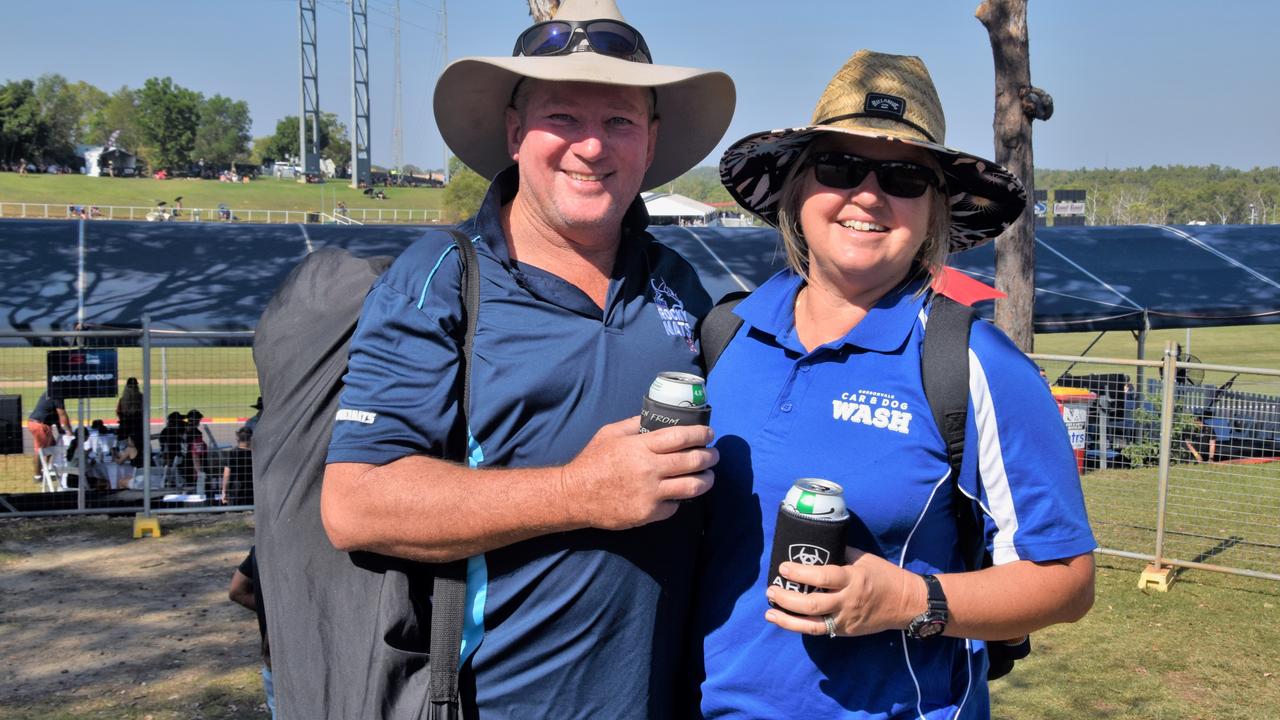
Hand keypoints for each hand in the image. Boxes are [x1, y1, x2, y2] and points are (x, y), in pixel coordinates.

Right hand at [560, 416, 716, 530]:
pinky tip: (679, 493)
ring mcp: (650, 493)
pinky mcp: (648, 513)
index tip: (709, 434)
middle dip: (710, 457)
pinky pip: (675, 506)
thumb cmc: (591, 462)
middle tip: (714, 455)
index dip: (700, 434)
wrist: (574, 496)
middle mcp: (649, 469)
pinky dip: (679, 499)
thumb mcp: (609, 433)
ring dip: (706, 480)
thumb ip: (633, 424)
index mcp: (640, 446)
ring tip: (708, 476)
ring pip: (692, 487)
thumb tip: (654, 417)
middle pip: (692, 461)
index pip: (681, 436)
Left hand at [763, 548, 921, 637]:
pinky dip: (802, 626)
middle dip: (787, 599)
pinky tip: (787, 620)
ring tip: (770, 612)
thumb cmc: (884, 576)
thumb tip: (816, 546)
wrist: (906, 603)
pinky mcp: (847, 631)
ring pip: (813, 625)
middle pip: (813, 605)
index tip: (783, 567)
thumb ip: (840, 553)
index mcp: (852, 579)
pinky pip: (821, 630)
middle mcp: (848, 601)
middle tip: (771, 590)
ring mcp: (847, 619)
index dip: (801, 573)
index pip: (823, 577)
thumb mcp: (864, 558)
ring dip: (788, 620)